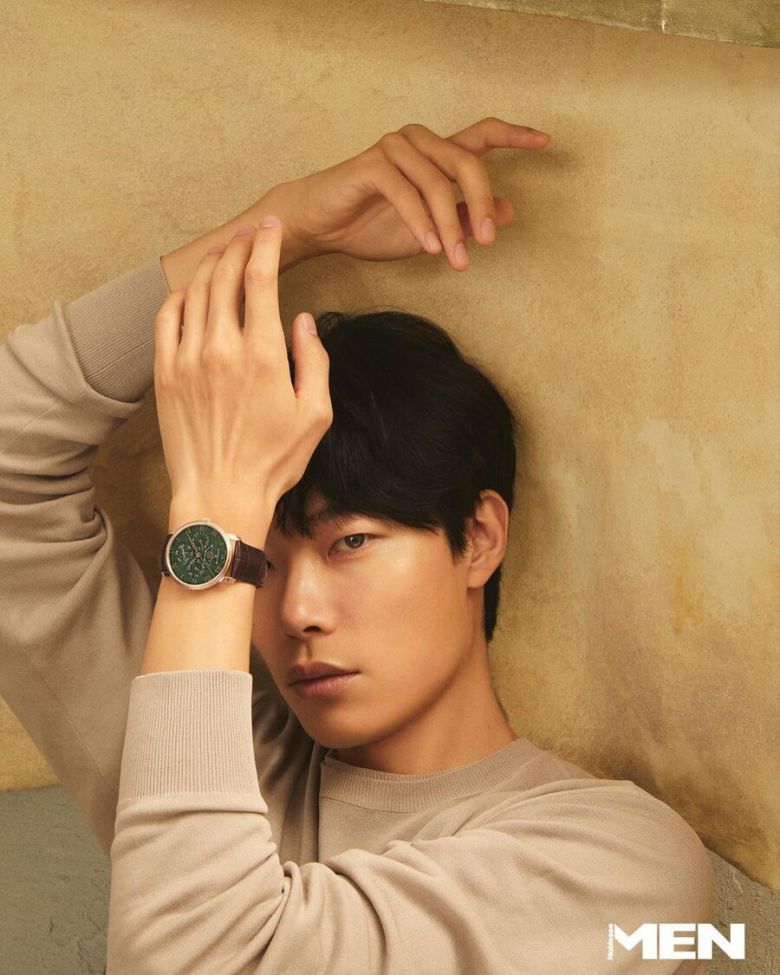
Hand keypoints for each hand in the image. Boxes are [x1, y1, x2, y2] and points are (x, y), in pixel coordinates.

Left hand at [153, 220, 332, 545]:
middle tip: (251, 234)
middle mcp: (220, 349)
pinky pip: (167, 317)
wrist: (220, 496)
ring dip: (211, 265)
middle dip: (239, 245)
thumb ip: (315, 361)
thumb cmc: (273, 461)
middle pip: (225, 275)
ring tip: (225, 254)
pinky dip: (181, 295)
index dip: (266, 245)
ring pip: (195, 291)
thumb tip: (303, 321)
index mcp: (262, 356)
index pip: (260, 278)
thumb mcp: (316, 415)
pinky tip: (193, 291)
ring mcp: (187, 359)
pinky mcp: (165, 374)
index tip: (271, 230)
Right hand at [265, 116, 550, 271]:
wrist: (321, 228)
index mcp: (435, 154)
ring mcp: (395, 149)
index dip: (514, 135)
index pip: (481, 135)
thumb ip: (465, 219)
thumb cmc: (370, 225)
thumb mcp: (430, 231)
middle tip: (488, 242)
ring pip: (438, 183)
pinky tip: (430, 248)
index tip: (544, 142)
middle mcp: (419, 143)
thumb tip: (507, 212)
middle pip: (468, 162)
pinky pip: (407, 193)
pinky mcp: (372, 164)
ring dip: (451, 226)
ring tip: (456, 261)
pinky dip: (422, 224)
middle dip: (483, 203)